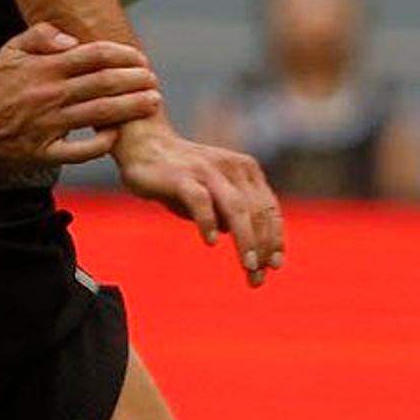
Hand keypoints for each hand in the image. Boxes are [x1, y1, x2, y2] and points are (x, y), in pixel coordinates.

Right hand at [0, 25, 163, 184]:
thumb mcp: (9, 51)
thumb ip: (40, 35)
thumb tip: (72, 39)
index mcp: (45, 68)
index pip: (93, 55)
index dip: (122, 54)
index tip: (140, 58)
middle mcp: (50, 95)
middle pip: (103, 83)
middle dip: (135, 80)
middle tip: (154, 80)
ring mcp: (49, 125)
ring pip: (99, 114)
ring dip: (130, 108)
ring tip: (152, 102)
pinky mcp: (44, 153)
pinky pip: (79, 151)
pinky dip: (100, 144)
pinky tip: (117, 136)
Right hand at [113, 116, 284, 284]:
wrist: (144, 143)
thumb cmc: (180, 175)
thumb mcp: (214, 193)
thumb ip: (231, 215)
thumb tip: (250, 244)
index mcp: (246, 170)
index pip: (268, 208)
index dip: (275, 238)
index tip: (275, 264)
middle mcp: (232, 168)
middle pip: (256, 212)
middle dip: (262, 247)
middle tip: (258, 277)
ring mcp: (207, 171)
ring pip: (236, 208)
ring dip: (246, 239)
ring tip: (249, 265)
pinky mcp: (182, 176)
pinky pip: (200, 200)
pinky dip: (208, 221)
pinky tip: (211, 241)